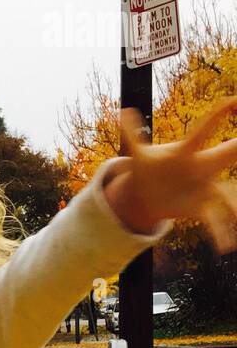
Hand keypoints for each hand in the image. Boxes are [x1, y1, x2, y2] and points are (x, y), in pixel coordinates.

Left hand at [103, 96, 236, 250]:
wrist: (150, 194)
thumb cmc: (148, 170)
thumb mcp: (138, 155)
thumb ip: (131, 134)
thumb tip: (122, 111)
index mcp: (187, 152)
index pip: (204, 129)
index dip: (219, 115)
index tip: (234, 101)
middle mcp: (202, 168)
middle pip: (226, 154)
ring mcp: (204, 188)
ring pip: (226, 193)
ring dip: (234, 205)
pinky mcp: (200, 207)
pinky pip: (213, 220)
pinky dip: (219, 233)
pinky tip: (225, 246)